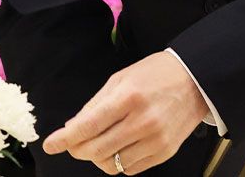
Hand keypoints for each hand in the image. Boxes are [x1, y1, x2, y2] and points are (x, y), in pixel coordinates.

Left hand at [44, 51, 210, 173]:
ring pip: (113, 164)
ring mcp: (156, 140)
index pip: (89, 125)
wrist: (195, 81)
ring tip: (96, 142)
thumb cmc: (153, 76)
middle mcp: (143, 122)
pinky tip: (116, 147)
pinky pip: (131, 169)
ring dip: (97, 157)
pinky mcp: (165, 152)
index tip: (50, 145)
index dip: (65, 138)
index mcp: (127, 98)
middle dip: (77, 150)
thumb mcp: (118, 80)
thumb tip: (72, 127)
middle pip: (98, 149)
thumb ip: (94, 105)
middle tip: (70, 144)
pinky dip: (116, 162)